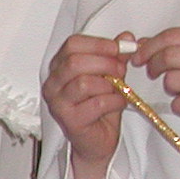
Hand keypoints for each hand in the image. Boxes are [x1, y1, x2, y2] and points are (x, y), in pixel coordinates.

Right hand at [44, 32, 128, 178]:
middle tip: (121, 71)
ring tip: (117, 90)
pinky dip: (114, 101)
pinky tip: (117, 104)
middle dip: (106, 63)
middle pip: (75, 62)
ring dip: (108, 84)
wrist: (98, 140)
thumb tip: (127, 38)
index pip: (72, 45)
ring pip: (83, 83)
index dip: (99, 44)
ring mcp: (57, 104)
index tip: (118, 49)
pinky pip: (95, 104)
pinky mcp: (69, 121)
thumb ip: (116, 55)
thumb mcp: (111, 74)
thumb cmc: (100, 107)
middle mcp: (53, 85)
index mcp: (59, 68)